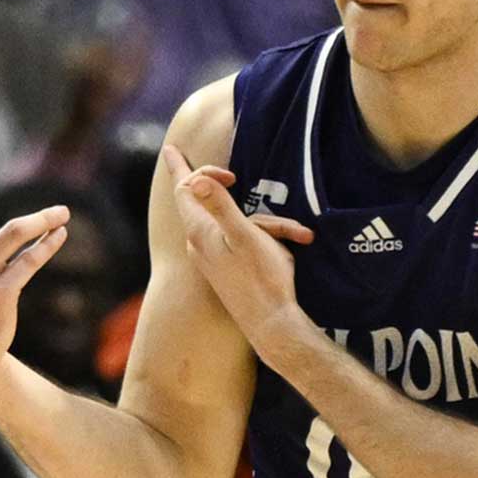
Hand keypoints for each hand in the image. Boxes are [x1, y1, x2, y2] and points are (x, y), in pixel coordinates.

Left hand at [161, 145, 315, 354]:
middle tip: (179, 154)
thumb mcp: (246, 237)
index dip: (194, 169)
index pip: (184, 188)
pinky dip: (265, 237)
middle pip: (198, 200)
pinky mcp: (225, 266)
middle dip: (208, 181)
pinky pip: (239, 239)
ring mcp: (211, 256)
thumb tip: (197, 180)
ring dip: (265, 223)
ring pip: (230, 221)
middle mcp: (200, 243)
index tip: (222, 169)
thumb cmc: (261, 278)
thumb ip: (222, 207)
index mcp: (201, 231)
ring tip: (298, 236)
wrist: (271, 323)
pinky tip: (291, 246)